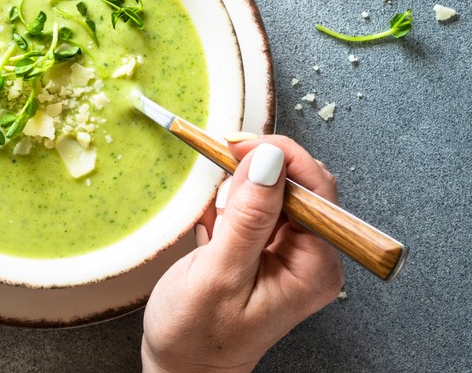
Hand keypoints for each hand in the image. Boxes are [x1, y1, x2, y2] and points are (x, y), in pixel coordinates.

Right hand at [141, 135, 343, 372]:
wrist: (180, 370)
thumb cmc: (197, 338)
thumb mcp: (219, 275)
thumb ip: (247, 218)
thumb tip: (269, 160)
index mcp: (314, 266)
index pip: (315, 189)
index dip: (279, 156)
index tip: (235, 144)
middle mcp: (309, 256)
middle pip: (296, 184)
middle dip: (256, 168)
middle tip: (216, 162)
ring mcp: (286, 253)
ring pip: (272, 191)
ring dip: (237, 185)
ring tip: (210, 207)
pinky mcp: (262, 250)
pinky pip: (252, 208)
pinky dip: (227, 201)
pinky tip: (209, 217)